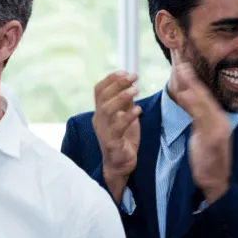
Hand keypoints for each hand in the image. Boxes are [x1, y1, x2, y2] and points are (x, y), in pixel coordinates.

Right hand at [92, 72, 140, 201]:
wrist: (119, 166)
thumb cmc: (123, 140)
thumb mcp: (125, 118)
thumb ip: (125, 104)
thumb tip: (130, 85)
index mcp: (100, 112)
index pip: (99, 90)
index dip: (110, 79)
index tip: (125, 71)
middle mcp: (99, 120)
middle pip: (103, 97)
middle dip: (118, 84)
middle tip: (134, 77)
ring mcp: (103, 131)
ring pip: (106, 109)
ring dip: (121, 97)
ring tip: (136, 90)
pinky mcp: (111, 143)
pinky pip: (117, 127)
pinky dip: (128, 116)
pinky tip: (139, 110)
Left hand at [170, 61, 230, 202]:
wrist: (215, 184)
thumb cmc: (206, 161)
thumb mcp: (199, 134)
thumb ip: (194, 113)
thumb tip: (184, 93)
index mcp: (214, 118)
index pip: (199, 92)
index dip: (189, 75)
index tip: (178, 57)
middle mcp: (218, 119)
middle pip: (201, 91)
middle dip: (189, 72)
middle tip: (177, 52)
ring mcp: (218, 127)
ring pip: (202, 100)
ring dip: (191, 82)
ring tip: (180, 65)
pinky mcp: (214, 137)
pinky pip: (202, 116)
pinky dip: (194, 103)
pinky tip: (185, 91)